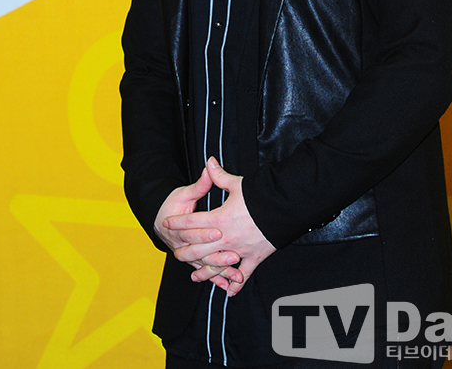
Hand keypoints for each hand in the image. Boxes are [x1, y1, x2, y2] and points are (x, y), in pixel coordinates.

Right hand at [154, 167, 243, 290]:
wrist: (158, 221)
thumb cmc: (172, 205)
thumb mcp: (184, 193)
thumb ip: (200, 184)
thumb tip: (210, 166)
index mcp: (179, 227)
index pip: (193, 230)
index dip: (206, 231)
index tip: (220, 229)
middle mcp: (183, 244)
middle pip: (200, 253)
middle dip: (217, 256)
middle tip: (234, 255)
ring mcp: (188, 255)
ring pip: (203, 267)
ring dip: (220, 272)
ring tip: (236, 274)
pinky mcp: (194, 262)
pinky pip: (206, 273)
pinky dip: (217, 280)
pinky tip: (230, 287)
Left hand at [164, 157, 275, 295]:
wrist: (284, 209)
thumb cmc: (260, 197)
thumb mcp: (238, 184)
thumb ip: (219, 176)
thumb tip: (209, 162)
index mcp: (219, 219)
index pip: (191, 222)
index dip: (177, 222)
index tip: (167, 223)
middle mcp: (225, 238)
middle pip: (197, 248)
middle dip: (184, 251)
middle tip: (175, 252)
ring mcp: (239, 250)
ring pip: (216, 265)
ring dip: (204, 272)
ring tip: (195, 275)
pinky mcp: (253, 258)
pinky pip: (242, 274)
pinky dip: (236, 284)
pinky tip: (229, 289)